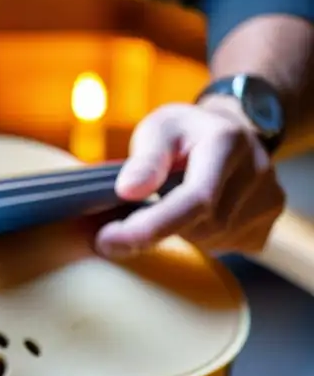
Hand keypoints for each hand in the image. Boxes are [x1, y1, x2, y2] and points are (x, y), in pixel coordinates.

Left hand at [95, 96, 284, 257]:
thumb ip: (144, 158)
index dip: (151, 226)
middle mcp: (257, 171)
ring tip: (171, 205)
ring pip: (212, 241)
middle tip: (127, 222)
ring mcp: (268, 198)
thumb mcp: (159, 128)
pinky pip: (226, 247)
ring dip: (180, 232)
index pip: (195, 199)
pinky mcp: (268, 220)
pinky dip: (201, 239)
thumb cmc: (187, 131)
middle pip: (201, 226)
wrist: (234, 130)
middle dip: (157, 229)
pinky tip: (195, 216)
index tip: (108, 240)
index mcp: (226, 143)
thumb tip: (128, 190)